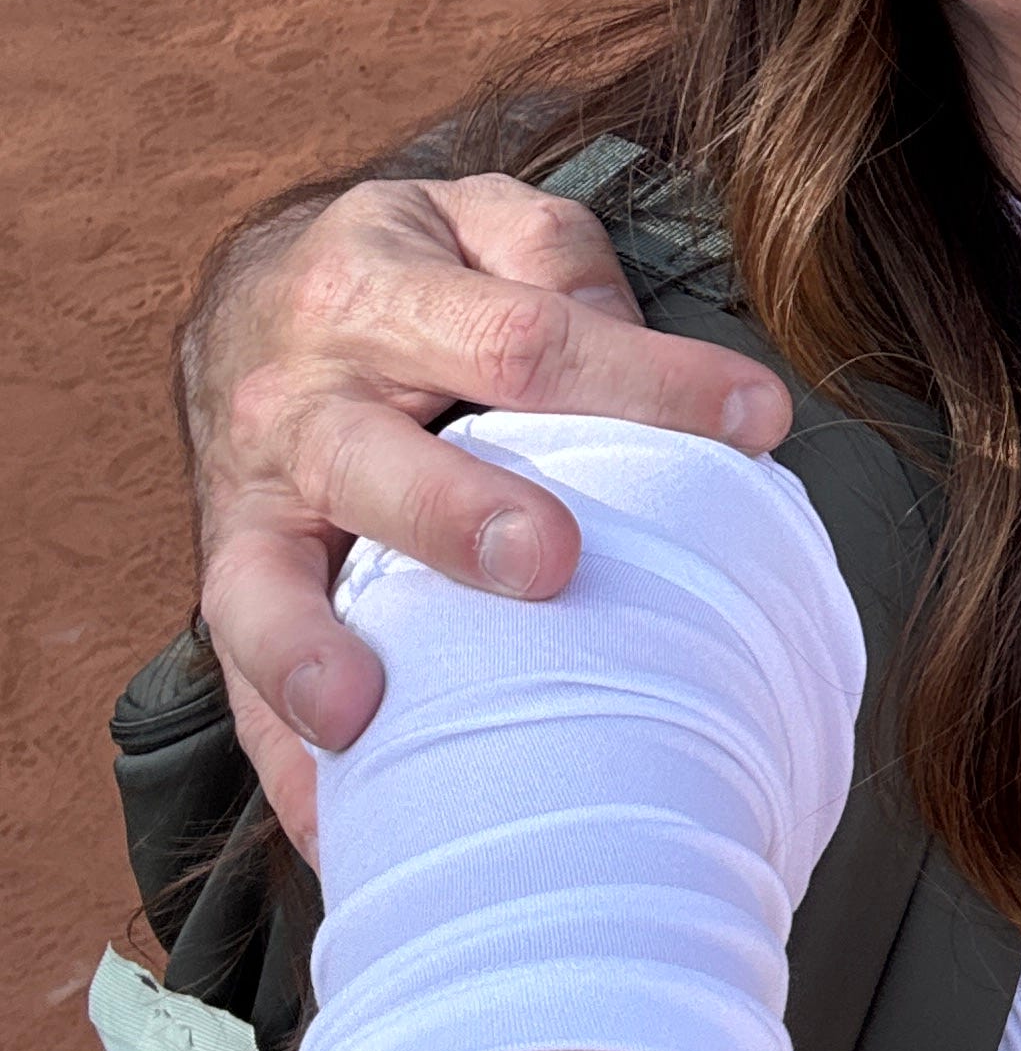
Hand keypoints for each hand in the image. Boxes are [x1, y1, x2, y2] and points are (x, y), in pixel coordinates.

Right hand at [184, 174, 790, 843]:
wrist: (249, 293)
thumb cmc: (407, 267)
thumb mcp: (478, 217)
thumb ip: (559, 264)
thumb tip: (640, 350)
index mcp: (374, 289)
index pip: (518, 335)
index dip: (642, 378)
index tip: (759, 419)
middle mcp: (296, 398)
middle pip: (372, 458)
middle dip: (455, 515)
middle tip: (551, 563)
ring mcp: (251, 500)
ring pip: (259, 582)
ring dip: (312, 654)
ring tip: (365, 717)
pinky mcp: (232, 575)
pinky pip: (238, 677)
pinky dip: (284, 762)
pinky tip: (344, 834)